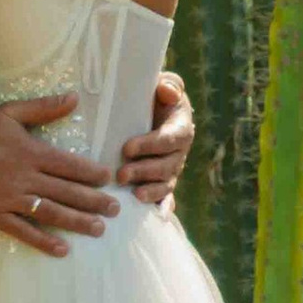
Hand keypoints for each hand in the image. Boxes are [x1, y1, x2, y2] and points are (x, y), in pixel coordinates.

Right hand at [0, 97, 113, 255]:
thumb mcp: (10, 113)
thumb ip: (43, 108)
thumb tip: (74, 98)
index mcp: (31, 152)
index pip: (70, 165)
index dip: (92, 173)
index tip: (109, 179)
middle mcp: (25, 178)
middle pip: (67, 192)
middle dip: (94, 202)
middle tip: (115, 210)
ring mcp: (11, 199)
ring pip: (51, 213)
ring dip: (77, 222)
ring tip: (98, 229)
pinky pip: (24, 231)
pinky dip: (43, 241)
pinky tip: (62, 250)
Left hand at [117, 66, 194, 209]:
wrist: (153, 110)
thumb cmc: (155, 96)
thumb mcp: (163, 84)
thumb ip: (169, 85)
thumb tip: (167, 92)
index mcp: (180, 128)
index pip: (169, 139)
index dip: (150, 145)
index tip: (127, 148)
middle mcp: (180, 152)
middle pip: (166, 166)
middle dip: (144, 171)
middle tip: (121, 174)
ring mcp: (172, 169)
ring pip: (166, 184)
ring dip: (151, 191)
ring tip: (134, 195)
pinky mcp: (163, 181)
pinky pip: (166, 197)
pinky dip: (164, 207)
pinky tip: (158, 217)